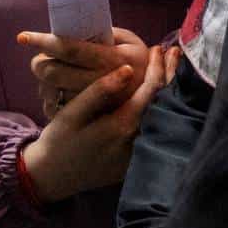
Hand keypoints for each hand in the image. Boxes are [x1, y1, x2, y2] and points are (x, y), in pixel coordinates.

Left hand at [17, 27, 151, 118]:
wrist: (155, 100)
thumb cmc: (138, 61)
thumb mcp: (130, 41)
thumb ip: (105, 34)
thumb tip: (73, 29)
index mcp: (112, 59)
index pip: (70, 49)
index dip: (44, 41)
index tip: (23, 37)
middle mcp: (102, 83)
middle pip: (53, 72)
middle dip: (39, 62)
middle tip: (40, 57)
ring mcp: (94, 106)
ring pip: (50, 91)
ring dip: (43, 81)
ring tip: (51, 74)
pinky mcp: (87, 121)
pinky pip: (55, 109)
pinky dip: (50, 99)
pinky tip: (57, 92)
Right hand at [19, 45, 172, 202]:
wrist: (53, 178)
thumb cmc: (59, 142)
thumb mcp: (72, 114)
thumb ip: (99, 91)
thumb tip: (128, 69)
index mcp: (123, 126)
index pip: (151, 91)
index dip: (157, 67)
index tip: (157, 49)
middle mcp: (138, 141)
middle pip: (164, 103)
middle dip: (170, 75)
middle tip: (174, 52)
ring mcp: (140, 153)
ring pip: (163, 116)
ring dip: (168, 91)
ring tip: (171, 67)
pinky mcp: (137, 161)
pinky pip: (155, 129)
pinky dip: (161, 108)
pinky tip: (159, 94)